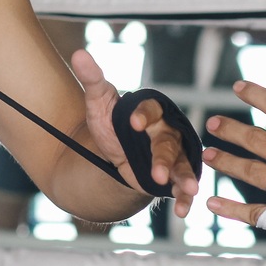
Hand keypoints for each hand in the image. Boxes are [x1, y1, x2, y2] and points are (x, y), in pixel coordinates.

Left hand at [70, 48, 198, 214]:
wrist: (115, 153)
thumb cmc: (110, 125)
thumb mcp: (98, 104)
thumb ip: (92, 80)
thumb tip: (78, 53)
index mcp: (151, 110)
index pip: (151, 109)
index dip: (144, 115)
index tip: (133, 123)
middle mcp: (167, 131)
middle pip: (169, 141)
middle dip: (164, 157)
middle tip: (156, 171)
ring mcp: (174, 154)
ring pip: (182, 164)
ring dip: (184, 177)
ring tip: (186, 189)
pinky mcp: (173, 175)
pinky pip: (182, 185)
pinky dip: (185, 198)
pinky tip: (182, 211)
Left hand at [206, 83, 265, 265]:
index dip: (258, 95)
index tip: (239, 87)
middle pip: (256, 140)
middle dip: (232, 130)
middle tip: (212, 123)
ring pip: (249, 172)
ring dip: (226, 162)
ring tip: (206, 155)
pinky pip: (254, 213)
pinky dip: (231, 209)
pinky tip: (212, 203)